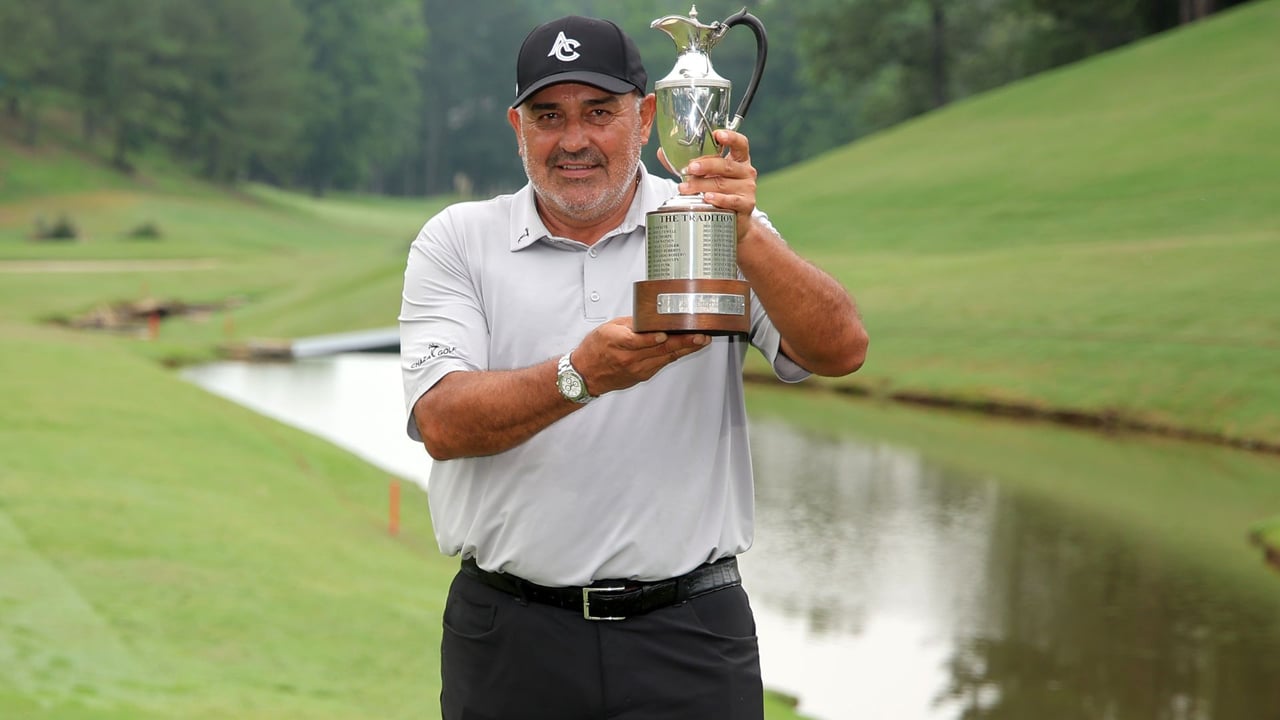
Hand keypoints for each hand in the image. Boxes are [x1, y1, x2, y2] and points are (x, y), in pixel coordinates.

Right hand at [571, 317, 708, 395]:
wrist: (586, 375)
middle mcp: (628, 358)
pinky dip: (676, 354)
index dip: (652, 339)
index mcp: (617, 343)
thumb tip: (651, 317)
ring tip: (701, 340)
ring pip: (665, 357)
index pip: (636, 341)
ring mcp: (637, 369)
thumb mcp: (608, 328)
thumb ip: (630, 323)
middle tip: (699, 336)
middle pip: (659, 350)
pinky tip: (688, 348)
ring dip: (685, 349)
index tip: (665, 334)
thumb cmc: (595, 349)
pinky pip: (662, 363)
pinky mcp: (642, 375)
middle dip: (682, 343)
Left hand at [676, 129, 758, 241]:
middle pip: (726, 165)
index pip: (740, 143)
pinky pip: (731, 200)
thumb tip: (662, 153)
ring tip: (685, 188)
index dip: (730, 137)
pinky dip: (717, 199)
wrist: (736, 220)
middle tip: (690, 168)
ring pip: (722, 184)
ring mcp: (747, 188)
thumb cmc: (720, 192)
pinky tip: (706, 198)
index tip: (717, 135)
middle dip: (706, 165)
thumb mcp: (707, 175)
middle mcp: (746, 171)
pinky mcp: (746, 204)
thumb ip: (688, 163)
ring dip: (702, 185)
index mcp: (739, 159)